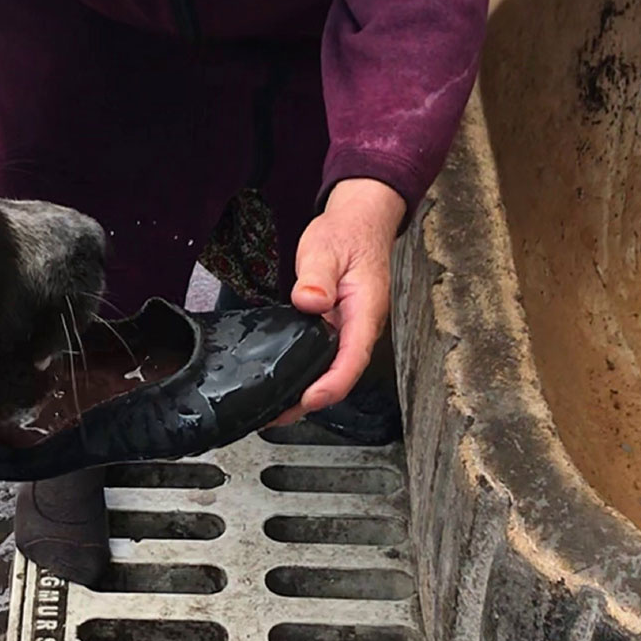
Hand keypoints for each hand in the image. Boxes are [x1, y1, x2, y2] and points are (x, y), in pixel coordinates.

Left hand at [269, 178, 404, 426]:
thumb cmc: (346, 234)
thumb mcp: (326, 249)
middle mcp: (361, 327)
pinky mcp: (338, 330)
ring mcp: (350, 331)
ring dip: (307, 394)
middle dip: (312, 401)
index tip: (308, 399)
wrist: (360, 223)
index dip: (331, 384)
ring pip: (333, 371)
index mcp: (364, 311)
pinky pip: (325, 360)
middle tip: (277, 416)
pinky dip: (306, 376)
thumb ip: (318, 277)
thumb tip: (310, 301)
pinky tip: (284, 384)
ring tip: (275, 411)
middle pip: (342, 375)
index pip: (352, 358)